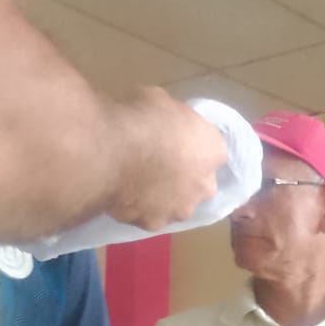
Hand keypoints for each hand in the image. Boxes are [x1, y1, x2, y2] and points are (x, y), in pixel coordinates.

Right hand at [108, 91, 226, 230]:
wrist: (110, 150)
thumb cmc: (139, 116)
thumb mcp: (161, 101)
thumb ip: (171, 122)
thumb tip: (164, 127)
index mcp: (214, 150)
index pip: (211, 152)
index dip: (192, 147)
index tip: (174, 141)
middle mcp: (204, 186)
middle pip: (199, 184)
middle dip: (183, 178)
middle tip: (157, 165)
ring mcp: (180, 209)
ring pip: (176, 205)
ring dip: (163, 197)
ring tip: (137, 183)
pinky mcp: (155, 224)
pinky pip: (149, 215)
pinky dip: (139, 208)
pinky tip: (123, 195)